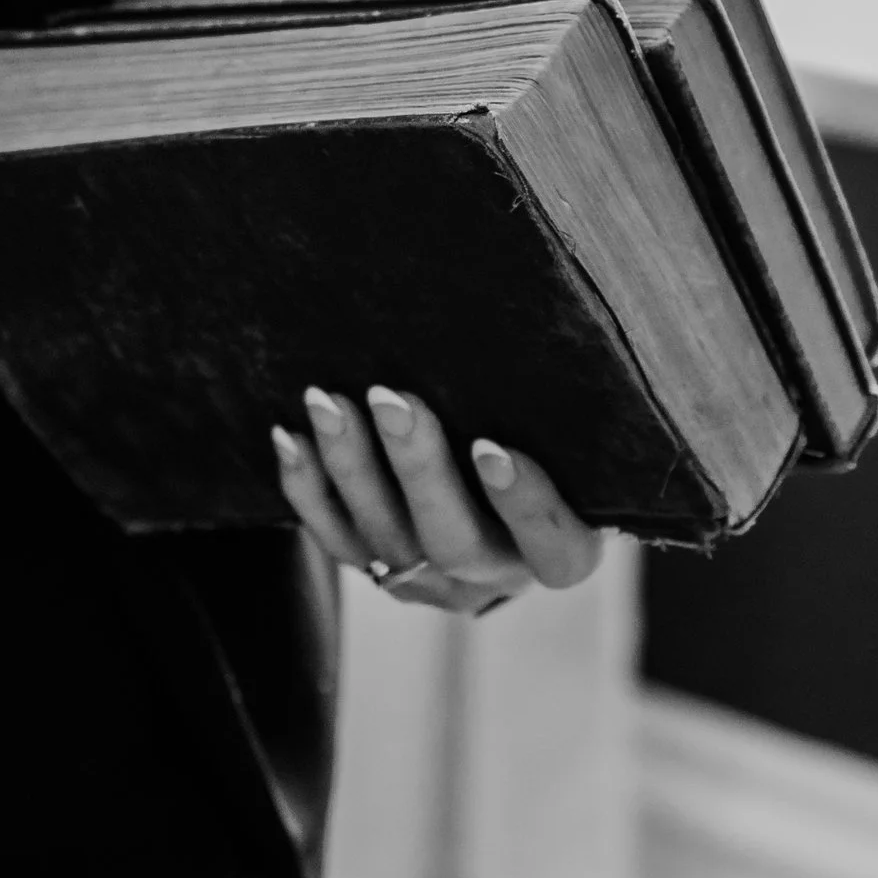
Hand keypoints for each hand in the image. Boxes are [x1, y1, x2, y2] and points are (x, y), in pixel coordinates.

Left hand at [270, 385, 606, 614]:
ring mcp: (428, 580)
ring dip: (352, 467)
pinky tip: (290, 434)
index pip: (554, 547)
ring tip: (326, 399)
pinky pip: (333, 539)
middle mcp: (495, 577)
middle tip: (392, 396)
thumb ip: (585, 397)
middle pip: (453, 541)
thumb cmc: (560, 430)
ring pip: (383, 540)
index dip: (525, 503)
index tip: (492, 445)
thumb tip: (587, 297)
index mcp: (565, 552)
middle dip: (417, 468)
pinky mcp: (374, 566)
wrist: (502, 479)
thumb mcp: (583, 427)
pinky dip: (308, 489)